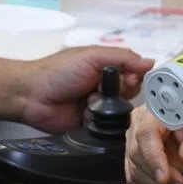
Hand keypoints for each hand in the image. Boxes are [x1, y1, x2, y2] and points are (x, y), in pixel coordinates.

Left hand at [19, 46, 152, 133]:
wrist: (31, 96)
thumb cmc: (60, 71)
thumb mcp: (92, 56)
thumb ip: (122, 57)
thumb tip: (151, 62)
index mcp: (106, 67)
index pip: (134, 72)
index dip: (135, 76)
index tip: (129, 78)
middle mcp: (105, 86)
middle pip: (130, 92)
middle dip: (121, 91)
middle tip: (107, 90)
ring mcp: (99, 106)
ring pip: (121, 111)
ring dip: (110, 107)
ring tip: (93, 102)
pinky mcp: (92, 125)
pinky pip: (108, 127)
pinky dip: (103, 122)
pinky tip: (90, 116)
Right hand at [125, 106, 182, 183]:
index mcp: (155, 110)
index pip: (146, 133)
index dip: (153, 157)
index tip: (165, 177)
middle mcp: (139, 124)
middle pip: (138, 155)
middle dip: (162, 177)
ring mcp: (134, 142)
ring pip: (135, 170)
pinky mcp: (136, 159)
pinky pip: (137, 178)